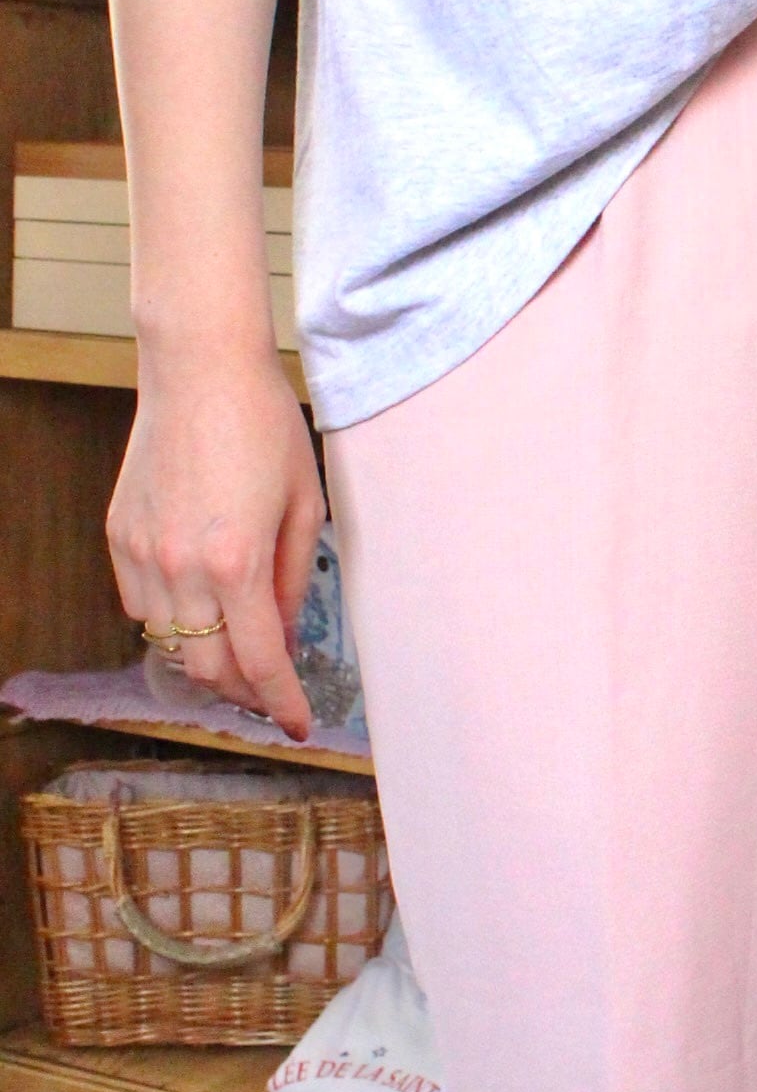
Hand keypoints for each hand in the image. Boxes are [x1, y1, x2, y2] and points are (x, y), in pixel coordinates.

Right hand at [107, 350, 325, 741]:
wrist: (199, 368)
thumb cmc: (263, 425)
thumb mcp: (304, 504)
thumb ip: (294, 578)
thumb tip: (287, 634)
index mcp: (236, 560)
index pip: (261, 661)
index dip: (283, 702)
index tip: (299, 724)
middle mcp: (181, 566)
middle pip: (207, 668)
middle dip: (244, 691)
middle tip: (271, 689)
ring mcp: (141, 551)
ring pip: (167, 643)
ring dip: (205, 658)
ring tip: (237, 650)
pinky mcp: (118, 534)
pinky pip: (139, 605)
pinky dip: (168, 619)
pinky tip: (196, 605)